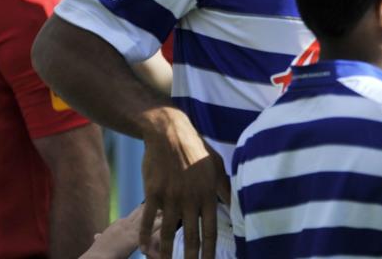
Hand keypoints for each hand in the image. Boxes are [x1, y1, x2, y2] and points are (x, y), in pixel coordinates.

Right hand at [79, 204, 160, 258]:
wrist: (95, 258)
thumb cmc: (97, 253)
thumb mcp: (100, 242)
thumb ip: (101, 237)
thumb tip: (96, 236)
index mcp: (118, 223)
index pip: (135, 214)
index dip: (146, 210)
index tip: (157, 205)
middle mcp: (124, 223)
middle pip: (142, 210)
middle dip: (154, 206)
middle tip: (167, 202)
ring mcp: (129, 230)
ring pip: (147, 216)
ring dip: (158, 213)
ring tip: (169, 209)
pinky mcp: (133, 239)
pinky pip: (149, 229)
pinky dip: (158, 224)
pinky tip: (167, 221)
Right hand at [139, 114, 229, 258]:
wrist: (170, 134)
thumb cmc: (197, 149)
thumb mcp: (217, 167)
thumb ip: (226, 189)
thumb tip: (237, 205)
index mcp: (208, 194)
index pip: (211, 230)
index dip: (211, 250)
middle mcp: (190, 199)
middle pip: (191, 237)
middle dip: (192, 258)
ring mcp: (170, 198)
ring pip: (168, 233)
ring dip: (167, 253)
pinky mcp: (153, 194)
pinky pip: (147, 220)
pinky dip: (145, 237)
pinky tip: (144, 249)